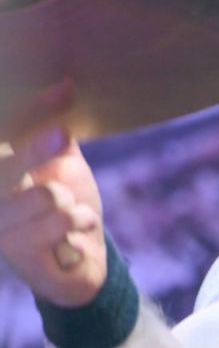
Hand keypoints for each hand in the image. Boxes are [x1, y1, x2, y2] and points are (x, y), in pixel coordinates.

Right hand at [0, 81, 106, 304]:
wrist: (79, 262)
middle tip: (62, 135)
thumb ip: (53, 129)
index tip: (66, 89)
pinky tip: (77, 229)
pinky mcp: (18, 256)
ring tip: (72, 209)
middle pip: (6, 165)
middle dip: (36, 148)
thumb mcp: (60, 162)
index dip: (33, 112)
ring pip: (46, 195)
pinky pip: (62, 222)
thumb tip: (65, 84)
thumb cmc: (64, 205)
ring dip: (71, 200)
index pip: (8, 133)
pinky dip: (82, 219)